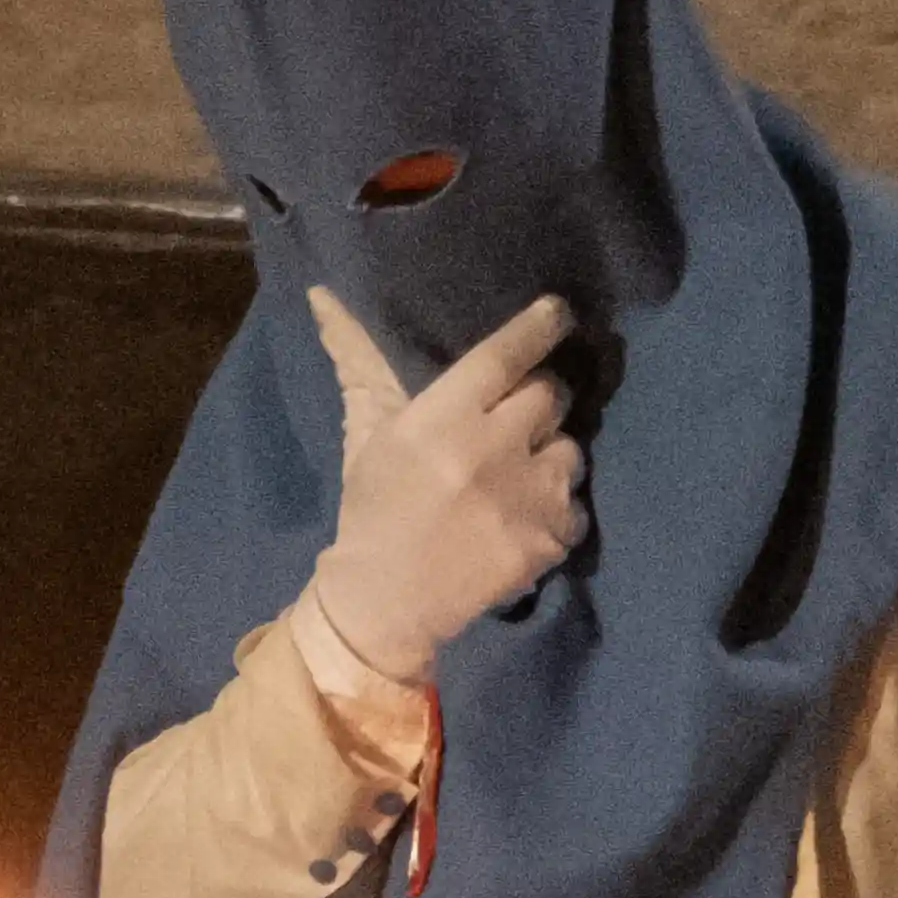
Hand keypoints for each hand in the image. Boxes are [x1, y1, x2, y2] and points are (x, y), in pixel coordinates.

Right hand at [303, 287, 583, 682]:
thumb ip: (359, 362)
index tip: (558, 313)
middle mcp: (492, 448)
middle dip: (540, 403)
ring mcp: (525, 496)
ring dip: (551, 458)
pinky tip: (523, 521)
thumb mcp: (367, 432)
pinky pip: (575, 506)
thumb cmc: (374, 509)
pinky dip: (556, 512)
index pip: (507, 354)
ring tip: (518, 479)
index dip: (539, 327)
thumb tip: (322, 296)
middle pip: (551, 395)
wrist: (386, 601)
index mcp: (444, 416)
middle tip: (515, 424)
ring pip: (571, 450)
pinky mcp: (547, 539)